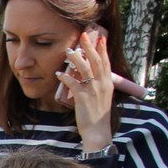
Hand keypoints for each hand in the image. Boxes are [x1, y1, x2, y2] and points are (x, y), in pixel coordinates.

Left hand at [56, 30, 113, 152]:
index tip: (100, 37)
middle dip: (90, 46)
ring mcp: (93, 90)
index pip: (106, 62)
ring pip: (85, 69)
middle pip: (96, 61)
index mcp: (108, 84)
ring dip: (76, 59)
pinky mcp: (83, 98)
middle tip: (83, 35)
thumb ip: (99, 85)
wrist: (98, 132)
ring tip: (68, 51)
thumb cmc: (99, 116)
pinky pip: (73, 84)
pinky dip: (66, 77)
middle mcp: (102, 84)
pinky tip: (59, 74)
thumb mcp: (103, 98)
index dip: (102, 49)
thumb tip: (90, 76)